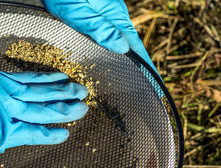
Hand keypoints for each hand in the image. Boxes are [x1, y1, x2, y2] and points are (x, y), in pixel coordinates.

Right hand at [0, 38, 88, 153]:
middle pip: (41, 94)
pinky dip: (47, 134)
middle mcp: (6, 96)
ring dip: (63, 109)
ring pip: (42, 111)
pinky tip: (64, 133)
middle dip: (64, 93)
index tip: (64, 79)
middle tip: (83, 92)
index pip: (30, 81)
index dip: (49, 81)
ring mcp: (5, 114)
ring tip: (82, 107)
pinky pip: (30, 134)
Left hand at [42, 0, 157, 72]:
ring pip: (119, 40)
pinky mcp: (95, 13)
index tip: (154, 83)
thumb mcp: (79, 12)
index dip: (145, 65)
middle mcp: (113, 15)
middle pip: (130, 44)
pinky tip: (109, 57)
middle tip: (145, 88)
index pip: (135, 45)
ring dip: (125, 58)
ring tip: (130, 78)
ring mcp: (105, 14)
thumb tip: (124, 49)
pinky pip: (108, 35)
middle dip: (138, 65)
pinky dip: (112, 49)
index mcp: (115, 16)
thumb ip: (99, 29)